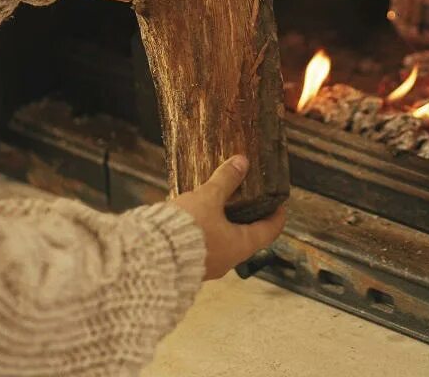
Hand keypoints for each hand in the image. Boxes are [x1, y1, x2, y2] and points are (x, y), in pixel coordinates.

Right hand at [170, 155, 288, 279]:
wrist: (149, 256)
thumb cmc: (186, 230)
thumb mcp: (208, 198)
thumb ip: (226, 180)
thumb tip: (242, 162)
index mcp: (240, 246)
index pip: (270, 231)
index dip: (277, 216)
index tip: (279, 203)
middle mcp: (228, 260)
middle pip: (247, 237)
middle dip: (247, 217)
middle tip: (247, 198)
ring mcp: (208, 265)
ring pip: (223, 242)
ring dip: (222, 224)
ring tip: (217, 203)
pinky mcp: (189, 264)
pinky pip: (203, 245)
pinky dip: (204, 230)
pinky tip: (193, 216)